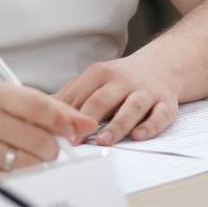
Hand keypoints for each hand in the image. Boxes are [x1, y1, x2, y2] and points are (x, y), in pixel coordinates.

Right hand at [0, 82, 96, 176]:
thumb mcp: (18, 100)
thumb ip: (54, 109)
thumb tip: (86, 124)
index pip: (39, 106)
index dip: (62, 120)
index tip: (73, 130)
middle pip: (38, 139)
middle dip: (53, 146)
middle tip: (51, 146)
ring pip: (30, 162)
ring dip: (39, 161)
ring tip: (31, 153)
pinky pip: (16, 178)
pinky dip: (24, 173)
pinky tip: (17, 162)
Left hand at [55, 55, 178, 144]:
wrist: (163, 65)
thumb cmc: (122, 78)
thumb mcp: (95, 79)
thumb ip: (72, 95)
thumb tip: (42, 110)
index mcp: (102, 73)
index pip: (80, 92)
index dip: (66, 112)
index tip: (54, 129)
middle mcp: (124, 81)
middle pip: (103, 98)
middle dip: (87, 118)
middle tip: (75, 139)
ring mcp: (146, 91)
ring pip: (132, 107)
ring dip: (118, 124)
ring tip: (104, 141)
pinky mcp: (166, 103)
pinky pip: (160, 115)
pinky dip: (150, 126)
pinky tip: (139, 136)